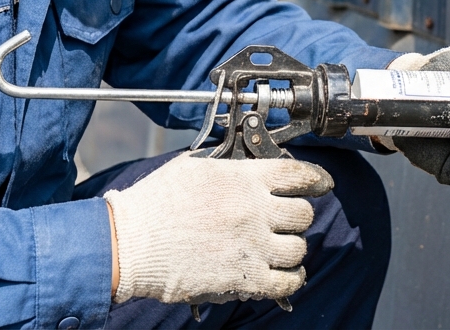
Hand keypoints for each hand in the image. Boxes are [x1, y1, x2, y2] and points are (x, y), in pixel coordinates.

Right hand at [104, 154, 332, 304]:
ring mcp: (251, 246)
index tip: (321, 184)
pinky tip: (285, 274)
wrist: (128, 243)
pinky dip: (291, 279)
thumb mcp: (193, 168)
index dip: (315, 179)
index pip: (297, 174)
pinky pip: (286, 281)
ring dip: (292, 248)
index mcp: (243, 179)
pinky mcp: (243, 278)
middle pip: (303, 213)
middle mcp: (253, 210)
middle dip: (297, 216)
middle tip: (286, 220)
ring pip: (299, 248)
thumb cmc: (154, 204)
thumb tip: (248, 168)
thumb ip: (228, 167)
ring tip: (280, 248)